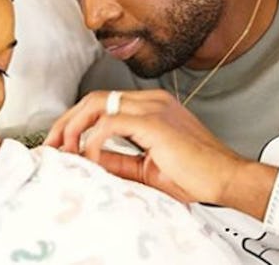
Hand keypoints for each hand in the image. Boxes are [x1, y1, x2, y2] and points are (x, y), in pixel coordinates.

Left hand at [44, 89, 246, 203]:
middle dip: (66, 122)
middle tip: (51, 146)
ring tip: (65, 151)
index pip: (103, 103)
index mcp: (152, 106)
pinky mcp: (154, 122)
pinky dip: (95, 141)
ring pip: (98, 104)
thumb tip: (90, 158)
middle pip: (94, 99)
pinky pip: (111, 123)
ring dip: (74, 127)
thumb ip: (120, 160)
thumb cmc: (198, 175)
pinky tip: (93, 157)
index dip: (76, 122)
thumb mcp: (148, 167)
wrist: (227, 179)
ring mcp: (153, 107)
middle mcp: (151, 100)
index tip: (61, 145)